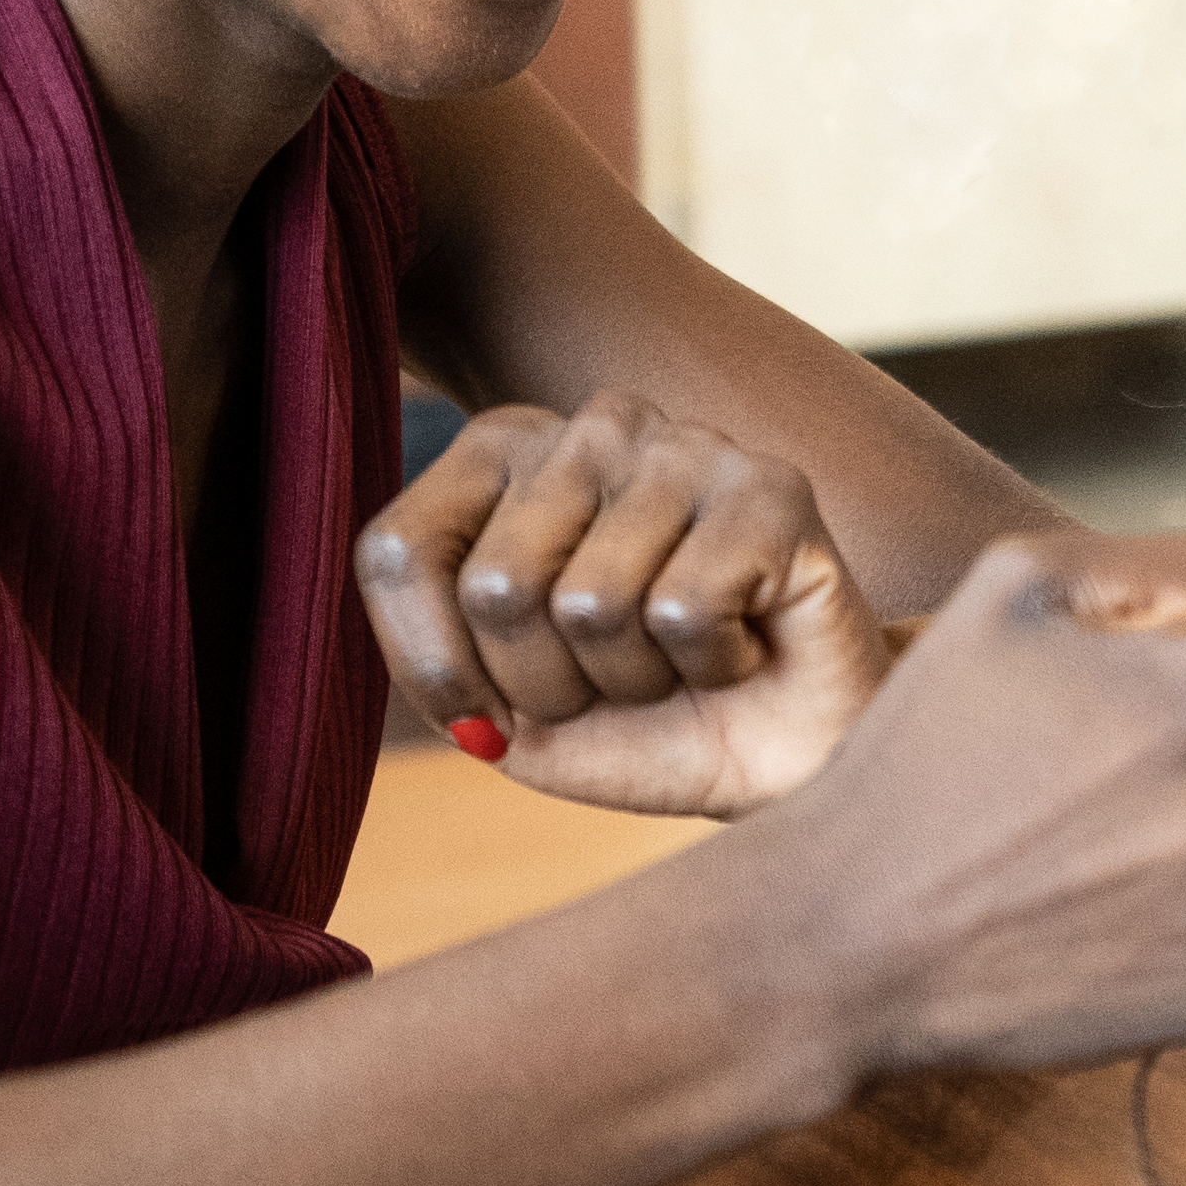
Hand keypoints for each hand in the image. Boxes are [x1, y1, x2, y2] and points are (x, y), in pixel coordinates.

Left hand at [358, 394, 891, 820]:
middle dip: (546, 685)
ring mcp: (686, 444)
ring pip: (590, 604)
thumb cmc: (642, 724)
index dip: (432, 667)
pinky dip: (713, 666)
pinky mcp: (771, 485)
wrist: (788, 759)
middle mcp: (591, 426)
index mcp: (504, 453)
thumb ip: (439, 667)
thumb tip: (452, 669)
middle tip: (614, 683)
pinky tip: (745, 646)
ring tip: (680, 662)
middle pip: (494, 586)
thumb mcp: (508, 712)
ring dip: (634, 680)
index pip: (397, 553)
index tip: (490, 713)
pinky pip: (685, 610)